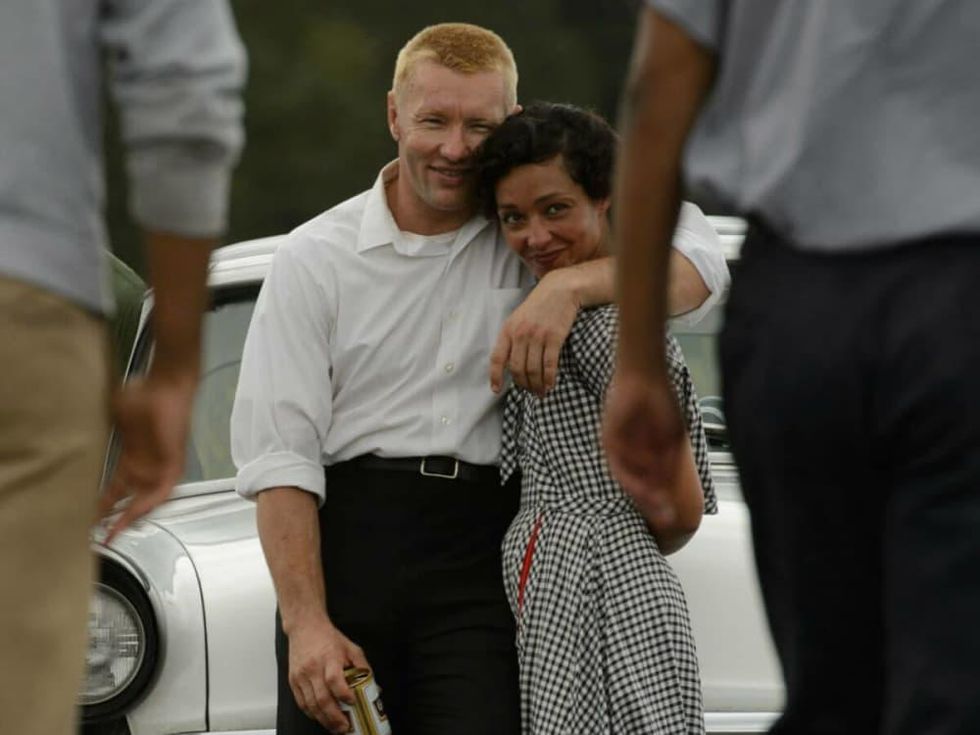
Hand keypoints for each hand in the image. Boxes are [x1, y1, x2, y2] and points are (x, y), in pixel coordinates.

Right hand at [98, 370, 196, 542]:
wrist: (165, 386)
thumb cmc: (141, 394)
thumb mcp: (113, 415)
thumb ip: (98, 427)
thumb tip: (74, 430)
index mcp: (131, 458)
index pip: (115, 489)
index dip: (102, 504)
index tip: (86, 518)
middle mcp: (145, 466)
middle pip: (128, 501)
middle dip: (113, 519)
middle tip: (96, 535)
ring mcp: (159, 466)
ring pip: (146, 501)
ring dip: (130, 517)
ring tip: (112, 533)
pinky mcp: (173, 464)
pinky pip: (163, 491)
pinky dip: (150, 504)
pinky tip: (135, 516)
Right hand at [287, 617, 370, 732]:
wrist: (305, 627)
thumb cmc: (328, 638)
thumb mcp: (351, 647)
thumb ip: (362, 667)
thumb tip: (374, 688)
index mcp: (329, 658)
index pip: (334, 680)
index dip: (344, 694)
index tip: (353, 702)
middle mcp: (313, 668)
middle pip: (322, 698)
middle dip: (334, 717)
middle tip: (345, 727)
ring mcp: (301, 676)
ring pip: (311, 704)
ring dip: (323, 720)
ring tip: (335, 727)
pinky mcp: (293, 681)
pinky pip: (301, 703)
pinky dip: (311, 714)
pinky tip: (320, 718)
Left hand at [490, 272, 578, 395]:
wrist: (560, 290)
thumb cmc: (538, 306)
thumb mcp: (518, 318)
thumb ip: (511, 338)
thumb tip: (508, 363)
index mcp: (508, 330)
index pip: (497, 358)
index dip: (495, 376)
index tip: (497, 390)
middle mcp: (520, 334)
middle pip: (517, 368)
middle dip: (522, 384)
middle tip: (529, 392)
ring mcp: (537, 336)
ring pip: (533, 369)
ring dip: (536, 385)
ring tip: (540, 392)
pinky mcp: (554, 338)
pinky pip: (549, 364)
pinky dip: (549, 378)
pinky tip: (550, 385)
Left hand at [602, 368, 686, 524]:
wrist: (646, 377)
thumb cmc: (661, 403)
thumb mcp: (672, 437)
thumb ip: (669, 461)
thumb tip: (670, 485)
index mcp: (639, 455)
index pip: (645, 485)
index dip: (656, 502)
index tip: (671, 516)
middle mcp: (626, 454)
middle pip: (635, 487)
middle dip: (650, 503)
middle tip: (667, 518)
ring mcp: (616, 447)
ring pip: (626, 477)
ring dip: (643, 491)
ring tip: (660, 502)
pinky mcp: (607, 438)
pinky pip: (618, 461)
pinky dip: (634, 469)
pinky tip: (650, 474)